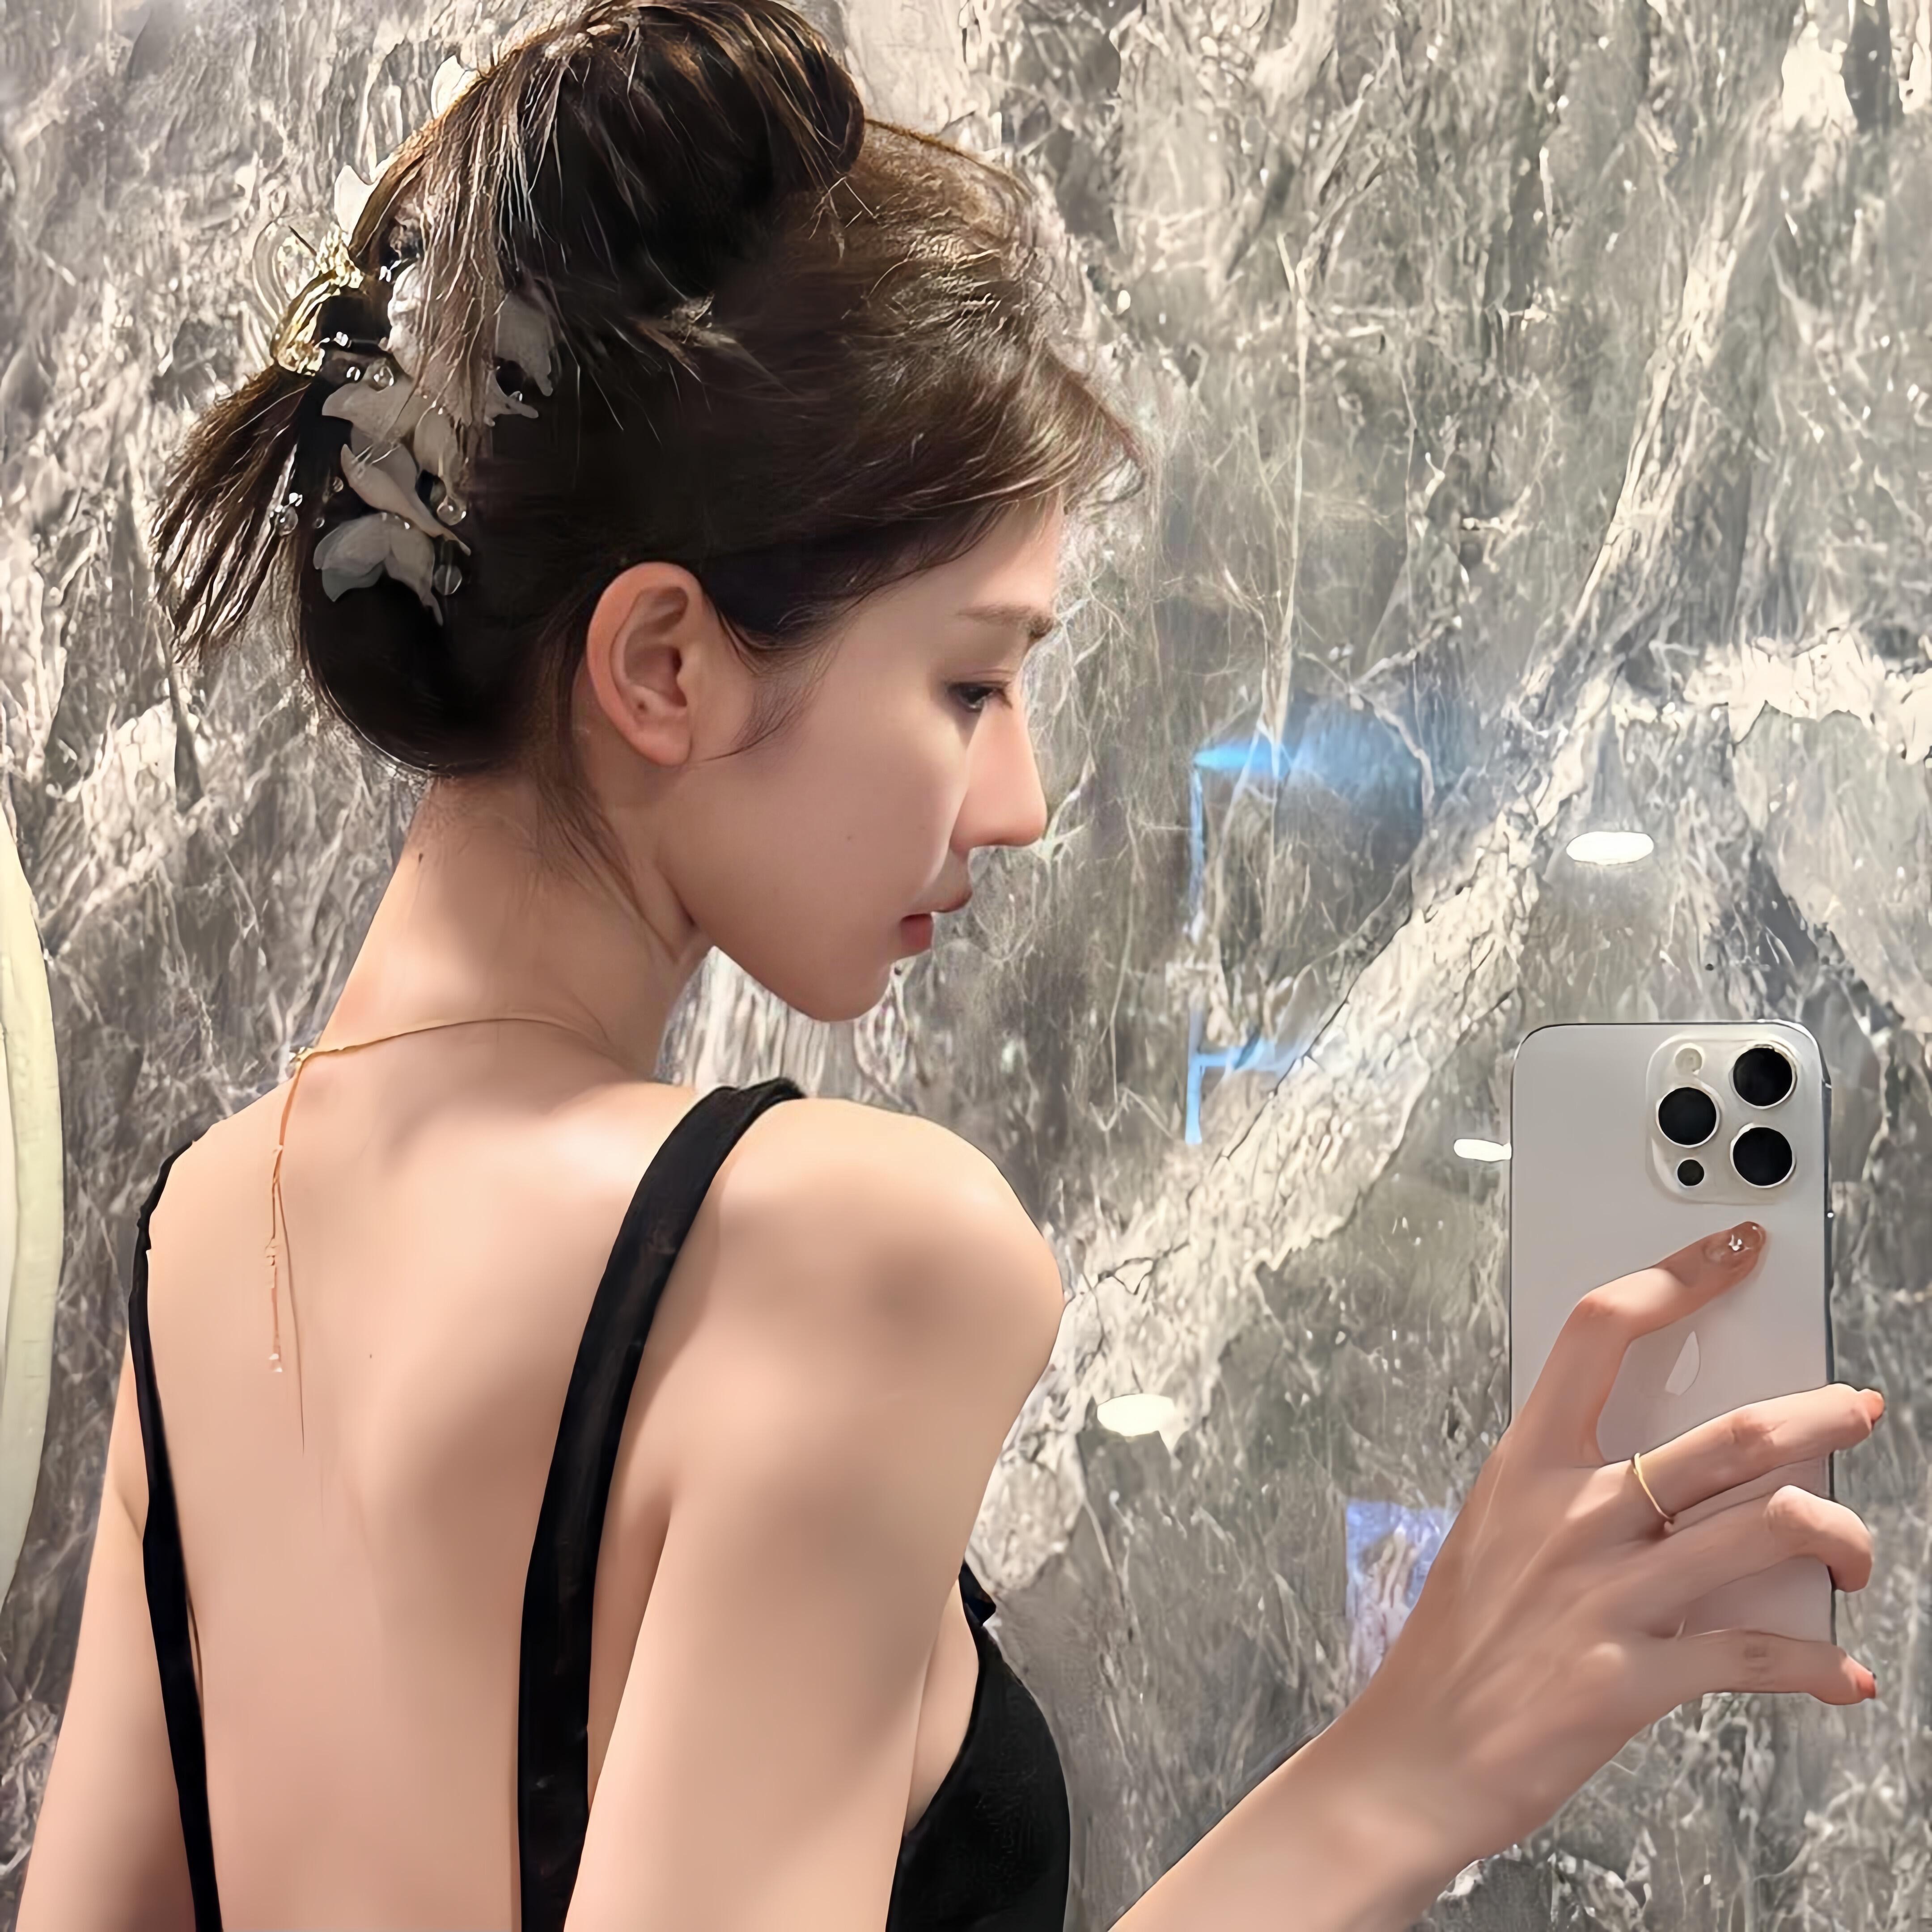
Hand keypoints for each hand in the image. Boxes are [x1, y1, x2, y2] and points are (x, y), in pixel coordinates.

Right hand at [1324, 1220, 1880, 1875]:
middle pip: (1726, 1435)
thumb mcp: (1495, 1532)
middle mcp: (1572, 1516)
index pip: (1601, 1330)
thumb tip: (1666, 1465)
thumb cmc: (1457, 1642)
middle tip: (1854, 1406)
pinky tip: (1842, 1675)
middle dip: (1815, 1415)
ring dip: (1841, 1537)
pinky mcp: (1634, 1678)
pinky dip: (1818, 1666)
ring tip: (1857, 1555)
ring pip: (1764, 1530)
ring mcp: (1607, 1595)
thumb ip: (1570, 1491)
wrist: (1415, 1757)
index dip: (1676, 1275)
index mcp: (1525, 1464)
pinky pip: (1756, 1656)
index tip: (1732, 1251)